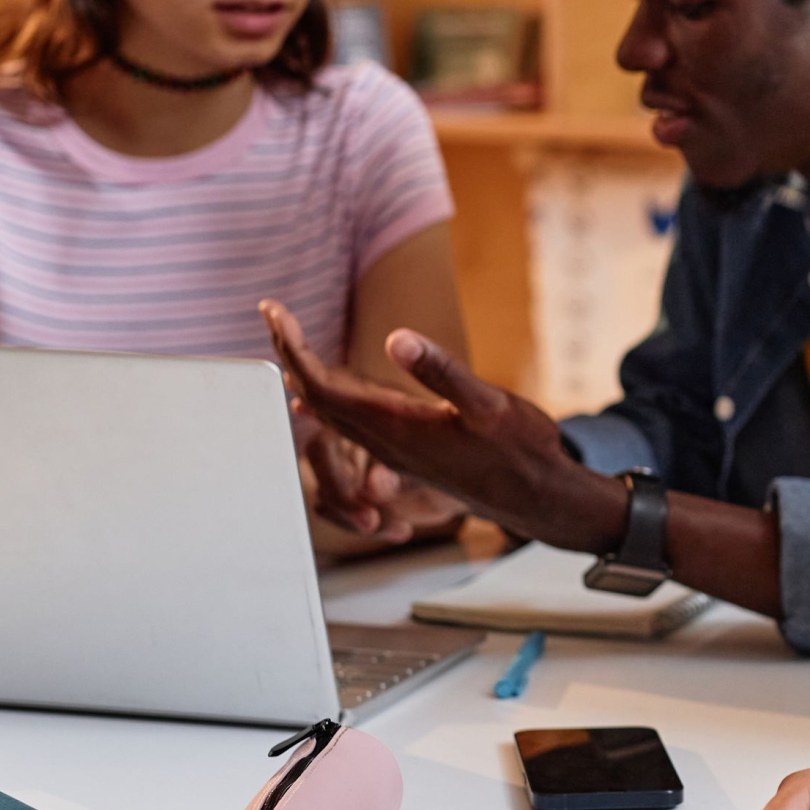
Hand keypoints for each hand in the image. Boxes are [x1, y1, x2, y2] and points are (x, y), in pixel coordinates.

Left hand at [260, 302, 611, 548]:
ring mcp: (392, 450)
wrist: (537, 498)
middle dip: (289, 353)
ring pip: (329, 412)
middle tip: (272, 312)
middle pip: (314, 396)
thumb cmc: (519, 452)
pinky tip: (320, 392)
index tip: (274, 311)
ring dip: (304, 373)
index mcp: (395, 426)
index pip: (321, 386)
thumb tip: (396, 339)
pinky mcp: (405, 452)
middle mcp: (384, 442)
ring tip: (288, 338)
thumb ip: (441, 371)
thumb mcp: (488, 405)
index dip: (291, 348)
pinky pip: (349, 424)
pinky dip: (327, 398)